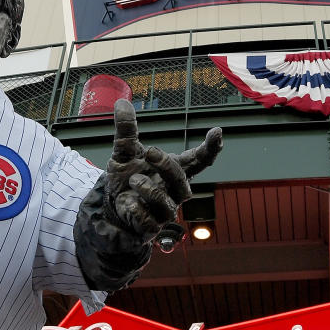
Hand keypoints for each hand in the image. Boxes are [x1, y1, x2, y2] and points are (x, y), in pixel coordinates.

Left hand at [104, 99, 222, 237]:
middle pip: (182, 180)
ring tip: (133, 180)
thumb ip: (126, 130)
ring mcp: (165, 211)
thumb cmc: (128, 177)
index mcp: (175, 170)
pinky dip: (136, 210)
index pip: (199, 160)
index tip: (217, 131)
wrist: (112, 207)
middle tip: (151, 151)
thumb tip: (122, 101)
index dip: (210, 148)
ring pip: (167, 204)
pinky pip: (149, 222)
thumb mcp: (124, 152)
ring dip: (149, 189)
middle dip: (168, 165)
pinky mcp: (151, 228)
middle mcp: (174, 191)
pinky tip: (127, 203)